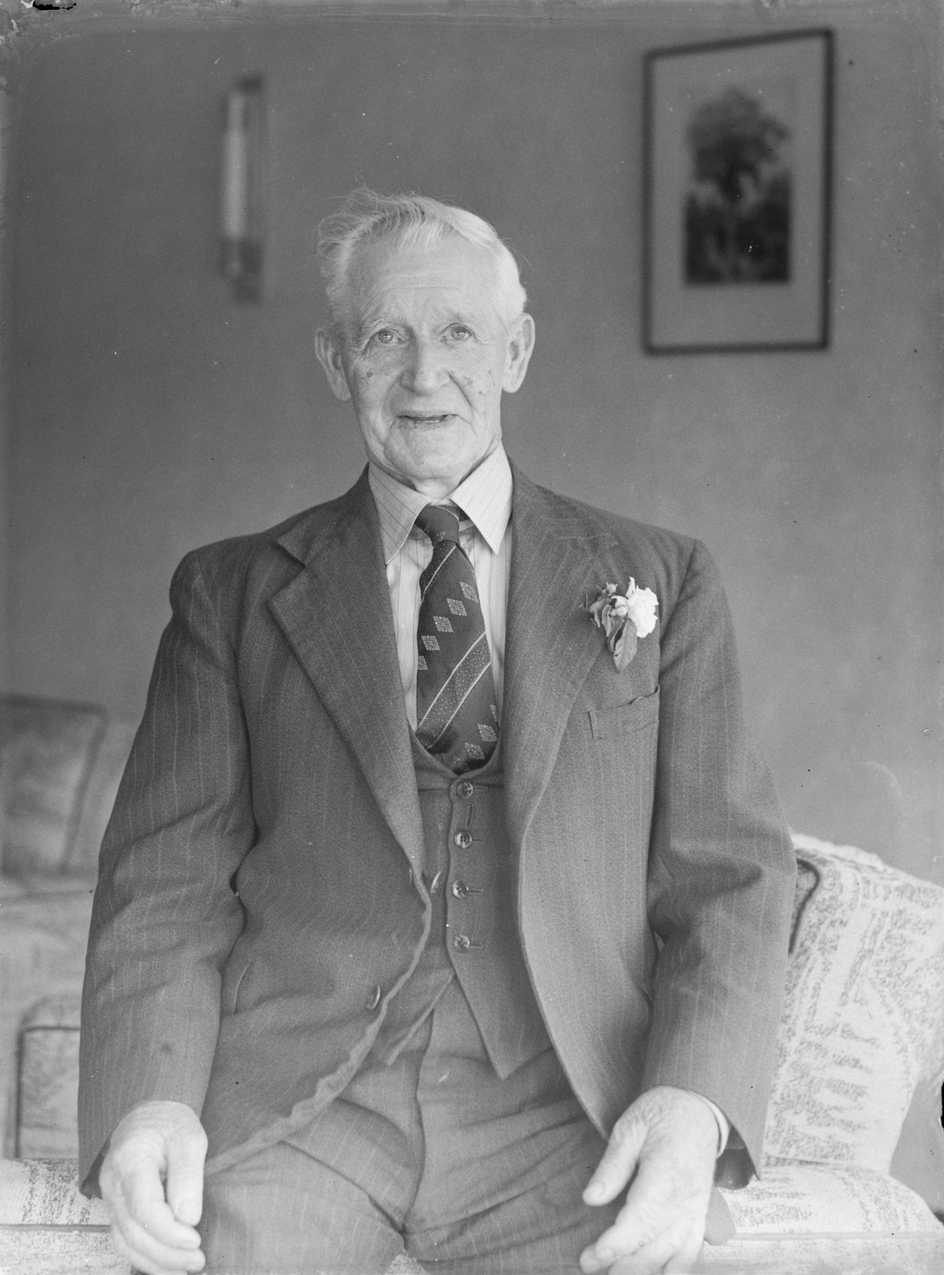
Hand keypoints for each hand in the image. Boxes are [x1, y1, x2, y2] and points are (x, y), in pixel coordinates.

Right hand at [99, 1099, 207, 1274]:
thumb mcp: (189, 1137)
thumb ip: (188, 1175)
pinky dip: (146, 1259)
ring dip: (157, 1262)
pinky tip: (169, 1267)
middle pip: (133, 1231)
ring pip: (126, 1242)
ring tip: (188, 1268)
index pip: (143, 1207)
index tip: (195, 1239)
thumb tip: (189, 1218)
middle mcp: (113, 1184)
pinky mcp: (117, 1210)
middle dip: (167, 1253)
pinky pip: (125, 1242)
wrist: (147, 1114)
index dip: (168, 1231)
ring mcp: (111, 1199)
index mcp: (130, 1160)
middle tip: (198, 1260)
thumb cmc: (170, 1122)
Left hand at [579, 1086, 717, 1274]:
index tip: (592, 1256)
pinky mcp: (700, 1213)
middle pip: (655, 1244)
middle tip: (589, 1266)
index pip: (640, 1219)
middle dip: (622, 1263)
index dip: (616, 1243)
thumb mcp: (631, 1126)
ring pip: (673, 1254)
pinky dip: (676, 1270)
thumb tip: (590, 1199)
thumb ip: (612, 1165)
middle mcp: (685, 1197)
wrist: (699, 1106)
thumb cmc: (661, 1112)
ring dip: (646, 1271)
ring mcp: (696, 1209)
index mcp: (666, 1172)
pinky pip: (692, 1251)